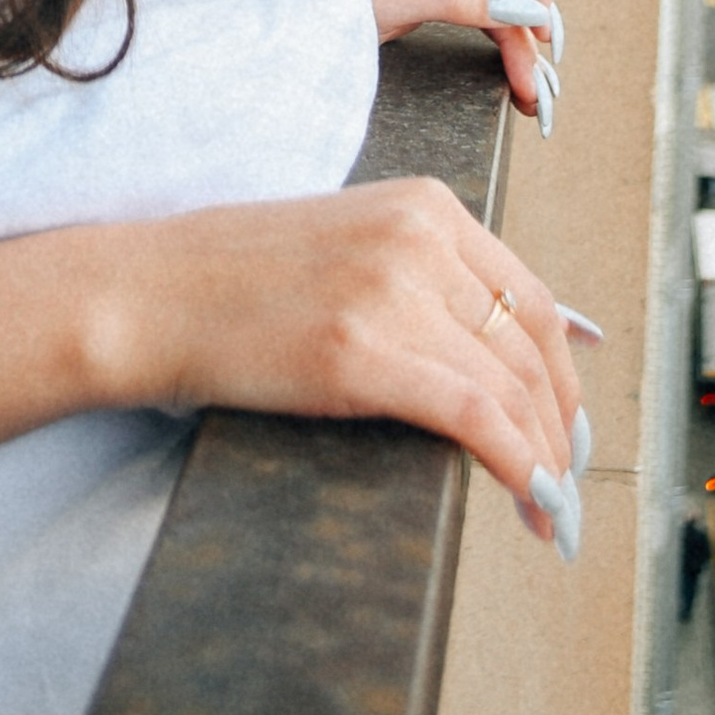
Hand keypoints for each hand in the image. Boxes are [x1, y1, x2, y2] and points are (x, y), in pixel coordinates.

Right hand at [120, 174, 588, 549]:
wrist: (146, 295)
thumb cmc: (234, 280)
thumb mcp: (348, 242)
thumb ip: (425, 273)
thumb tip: (504, 339)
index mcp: (424, 204)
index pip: (530, 296)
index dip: (563, 373)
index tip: (567, 422)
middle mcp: (419, 238)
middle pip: (530, 345)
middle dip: (560, 423)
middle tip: (565, 480)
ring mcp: (392, 292)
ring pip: (511, 387)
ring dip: (545, 459)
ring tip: (550, 509)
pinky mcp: (361, 354)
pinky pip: (474, 417)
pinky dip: (517, 464)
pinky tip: (530, 502)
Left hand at [362, 0, 561, 129]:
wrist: (284, 16)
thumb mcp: (389, 1)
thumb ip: (455, 0)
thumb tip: (517, 9)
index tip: (544, 22)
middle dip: (521, 27)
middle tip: (537, 77)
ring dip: (512, 42)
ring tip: (527, 88)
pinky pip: (472, 8)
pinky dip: (492, 38)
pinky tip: (510, 67)